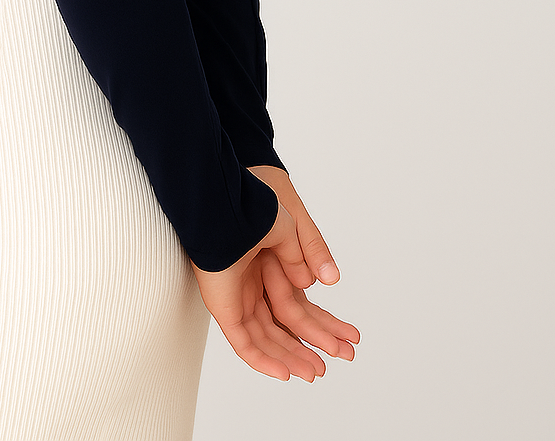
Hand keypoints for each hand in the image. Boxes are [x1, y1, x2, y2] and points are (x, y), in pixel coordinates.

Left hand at [190, 176, 359, 381]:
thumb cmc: (251, 204)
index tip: (350, 340)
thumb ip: (306, 254)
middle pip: (286, 329)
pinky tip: (282, 373)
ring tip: (315, 373)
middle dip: (311, 348)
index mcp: (270, 271)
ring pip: (266, 341)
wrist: (222, 198)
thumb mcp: (289, 228)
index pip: (301, 310)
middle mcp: (254, 289)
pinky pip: (242, 341)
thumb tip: (321, 281)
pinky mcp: (223, 307)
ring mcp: (237, 299)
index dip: (325, 325)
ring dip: (291, 358)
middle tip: (337, 364)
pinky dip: (262, 359)